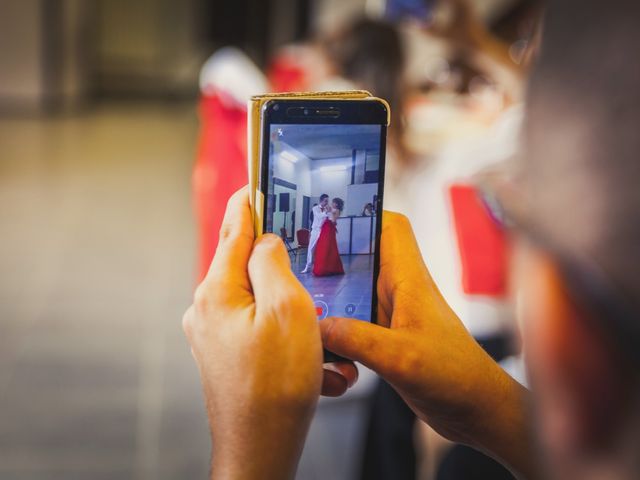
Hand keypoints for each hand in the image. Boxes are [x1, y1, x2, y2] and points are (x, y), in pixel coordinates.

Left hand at [183, 187, 352, 478]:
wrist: (260, 450)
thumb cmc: (277, 385)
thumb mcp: (288, 310)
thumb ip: (273, 263)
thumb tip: (265, 241)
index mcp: (217, 292)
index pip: (234, 229)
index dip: (250, 202)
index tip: (258, 181)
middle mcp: (207, 310)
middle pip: (250, 267)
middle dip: (289, 274)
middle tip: (315, 276)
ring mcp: (214, 335)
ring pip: (262, 303)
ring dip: (298, 317)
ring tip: (326, 348)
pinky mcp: (226, 354)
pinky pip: (262, 330)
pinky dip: (291, 339)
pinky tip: (316, 367)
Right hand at [320, 212, 532, 477]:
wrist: (476, 409)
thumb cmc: (455, 376)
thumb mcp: (402, 357)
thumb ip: (358, 339)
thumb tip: (317, 326)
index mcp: (410, 280)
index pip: (391, 227)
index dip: (363, 213)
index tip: (328, 217)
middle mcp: (399, 291)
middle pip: (362, 257)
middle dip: (330, 258)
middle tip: (296, 262)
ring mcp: (392, 315)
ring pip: (353, 291)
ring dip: (330, 299)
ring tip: (299, 303)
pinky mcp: (386, 338)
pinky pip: (353, 323)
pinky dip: (336, 331)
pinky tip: (322, 346)